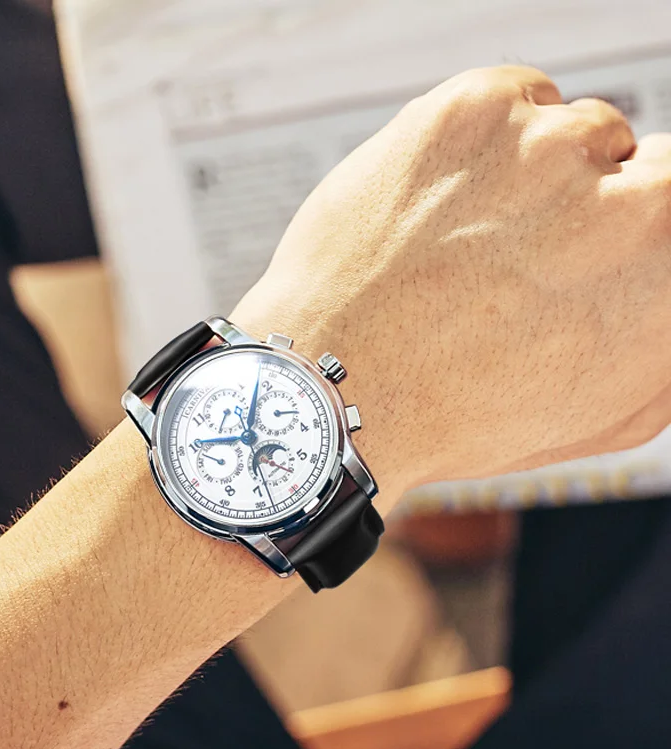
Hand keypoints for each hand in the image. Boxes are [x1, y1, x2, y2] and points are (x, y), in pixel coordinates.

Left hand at [232, 65, 670, 506]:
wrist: (341, 386)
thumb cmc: (464, 416)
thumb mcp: (607, 413)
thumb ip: (665, 335)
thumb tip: (666, 288)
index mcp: (669, 271)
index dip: (632, 222)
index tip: (591, 242)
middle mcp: (629, 203)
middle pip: (630, 159)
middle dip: (587, 199)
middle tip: (520, 252)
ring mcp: (547, 148)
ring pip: (565, 131)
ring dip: (528, 176)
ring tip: (464, 242)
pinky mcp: (474, 111)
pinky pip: (510, 103)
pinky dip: (482, 143)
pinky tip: (440, 207)